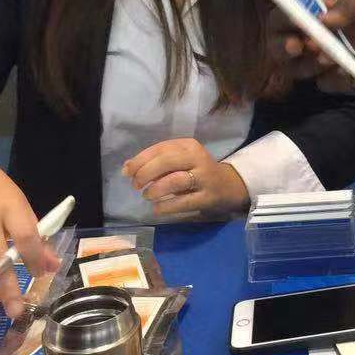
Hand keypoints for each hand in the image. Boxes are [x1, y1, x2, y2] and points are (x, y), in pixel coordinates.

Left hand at [123, 138, 249, 218]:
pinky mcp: (207, 197)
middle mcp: (198, 158)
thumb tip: (127, 168)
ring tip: (147, 196)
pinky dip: (167, 206)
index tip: (127, 172)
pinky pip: (184, 202)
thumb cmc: (195, 170)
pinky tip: (157, 208)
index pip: (160, 148)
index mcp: (188, 145)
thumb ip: (154, 162)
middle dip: (146, 173)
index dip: (140, 160)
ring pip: (176, 180)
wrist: (227, 185)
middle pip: (167, 161)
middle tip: (136, 185)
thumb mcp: (178, 160)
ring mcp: (204, 178)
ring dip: (156, 189)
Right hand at [266, 0, 354, 91]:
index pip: (281, 19)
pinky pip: (326, 84)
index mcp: (313, 14)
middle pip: (279, 49)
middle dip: (281, 49)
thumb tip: (324, 21)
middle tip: (297, 47)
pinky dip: (333, 79)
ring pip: (299, 70)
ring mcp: (326, 59)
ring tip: (329, 57)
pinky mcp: (343, 77)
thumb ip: (346, 2)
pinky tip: (349, 70)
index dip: (281, 23)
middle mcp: (314, 37)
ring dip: (308, 65)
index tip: (295, 25)